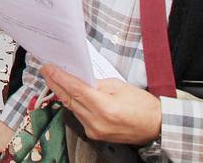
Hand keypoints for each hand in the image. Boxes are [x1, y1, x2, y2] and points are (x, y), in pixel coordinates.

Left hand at [40, 65, 161, 145]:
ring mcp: (95, 131)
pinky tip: (67, 94)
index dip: (59, 77)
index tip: (48, 67)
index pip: (75, 90)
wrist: (156, 126)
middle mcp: (97, 122)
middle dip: (56, 83)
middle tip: (46, 70)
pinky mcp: (95, 135)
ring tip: (54, 79)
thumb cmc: (142, 105)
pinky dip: (73, 104)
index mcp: (105, 108)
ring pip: (72, 108)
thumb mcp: (119, 86)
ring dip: (62, 93)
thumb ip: (96, 83)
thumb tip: (79, 78)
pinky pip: (79, 116)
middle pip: (70, 99)